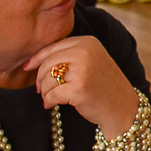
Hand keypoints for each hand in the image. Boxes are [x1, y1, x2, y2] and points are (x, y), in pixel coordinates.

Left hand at [25, 36, 139, 136]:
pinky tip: (52, 104)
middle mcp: (86, 52)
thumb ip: (70, 55)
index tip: (28, 67)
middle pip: (48, 63)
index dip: (38, 58)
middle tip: (40, 89)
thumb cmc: (103, 87)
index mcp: (88, 42)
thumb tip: (34, 61)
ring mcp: (83, 69)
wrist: (123, 108)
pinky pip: (52, 94)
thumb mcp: (91, 61)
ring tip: (51, 98)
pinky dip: (49, 101)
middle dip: (40, 78)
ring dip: (44, 91)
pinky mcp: (79, 88)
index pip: (54, 47)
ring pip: (47, 79)